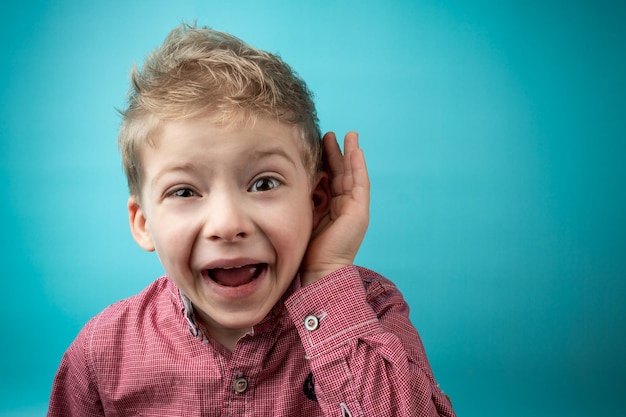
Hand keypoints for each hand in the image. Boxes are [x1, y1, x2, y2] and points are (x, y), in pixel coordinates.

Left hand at [300, 131, 369, 285]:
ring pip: (352, 175)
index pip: (328, 179)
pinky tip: (356, 151)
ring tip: (348, 135)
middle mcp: (344, 207)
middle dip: (336, 153)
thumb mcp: (301, 216)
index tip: (316, 144)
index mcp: (329, 209)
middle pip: (341, 174)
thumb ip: (302, 199)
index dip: (324, 161)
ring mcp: (354, 209)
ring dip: (350, 154)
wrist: (318, 271)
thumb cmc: (305, 249)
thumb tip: (288, 180)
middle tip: (329, 134)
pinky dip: (359, 166)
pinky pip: (360, 183)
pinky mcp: (360, 211)